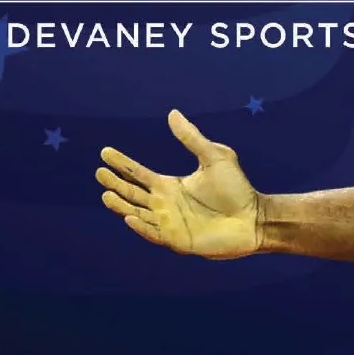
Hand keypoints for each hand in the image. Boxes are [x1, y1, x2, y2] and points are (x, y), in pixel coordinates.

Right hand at [96, 110, 262, 258]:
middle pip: (132, 193)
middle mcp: (165, 205)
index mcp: (170, 186)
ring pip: (137, 213)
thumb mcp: (214, 157)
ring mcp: (170, 224)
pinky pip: (154, 234)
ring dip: (121, 205)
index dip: (122, 164)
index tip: (105, 152)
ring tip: (106, 195)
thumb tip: (172, 113)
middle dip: (115, 183)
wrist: (254, 218)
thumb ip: (192, 138)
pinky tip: (129, 216)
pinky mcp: (178, 240)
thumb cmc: (236, 189)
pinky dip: (140, 226)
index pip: (139, 174)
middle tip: (99, 172)